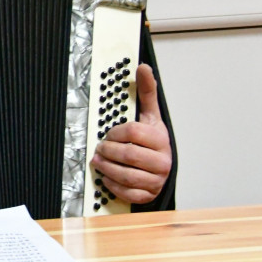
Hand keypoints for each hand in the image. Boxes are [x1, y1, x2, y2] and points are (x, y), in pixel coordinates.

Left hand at [90, 63, 171, 203]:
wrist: (162, 168)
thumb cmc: (153, 142)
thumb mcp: (150, 116)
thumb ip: (147, 92)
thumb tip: (143, 67)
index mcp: (160, 139)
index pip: (132, 132)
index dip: (115, 132)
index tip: (109, 133)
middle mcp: (162, 161)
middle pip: (127, 154)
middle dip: (108, 151)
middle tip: (100, 148)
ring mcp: (156, 180)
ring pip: (126, 175)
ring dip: (106, 167)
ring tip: (98, 161)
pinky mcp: (149, 195)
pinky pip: (128, 193)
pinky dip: (113, 185)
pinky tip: (106, 176)